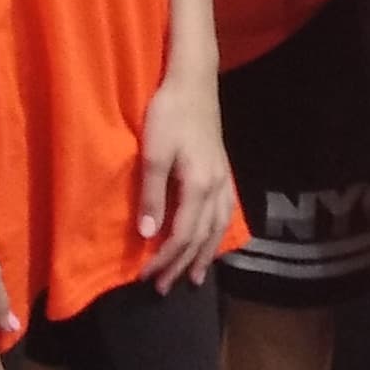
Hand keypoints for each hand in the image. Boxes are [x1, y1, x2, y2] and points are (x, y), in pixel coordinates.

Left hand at [135, 67, 239, 289]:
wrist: (193, 81)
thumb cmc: (168, 113)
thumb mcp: (153, 153)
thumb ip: (152, 195)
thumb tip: (149, 235)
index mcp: (198, 186)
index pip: (181, 235)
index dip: (163, 260)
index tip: (144, 277)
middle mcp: (216, 188)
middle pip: (200, 238)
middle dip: (180, 265)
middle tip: (162, 288)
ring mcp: (223, 179)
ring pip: (217, 228)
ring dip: (203, 255)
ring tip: (192, 277)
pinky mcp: (223, 170)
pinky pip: (225, 213)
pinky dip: (217, 233)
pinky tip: (212, 238)